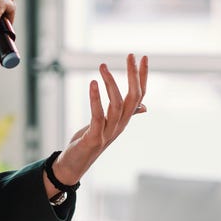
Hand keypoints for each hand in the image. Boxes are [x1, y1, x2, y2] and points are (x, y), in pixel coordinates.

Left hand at [49, 54, 147, 190]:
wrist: (75, 164)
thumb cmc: (92, 141)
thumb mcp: (109, 124)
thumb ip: (127, 114)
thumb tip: (145, 106)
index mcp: (125, 119)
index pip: (140, 95)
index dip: (143, 76)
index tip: (143, 57)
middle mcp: (121, 124)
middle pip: (133, 97)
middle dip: (133, 75)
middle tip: (130, 55)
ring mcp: (109, 132)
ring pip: (116, 104)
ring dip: (110, 83)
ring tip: (103, 66)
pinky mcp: (95, 137)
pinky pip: (98, 116)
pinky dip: (95, 99)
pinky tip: (93, 83)